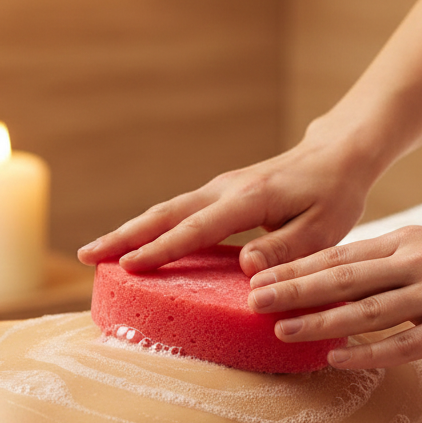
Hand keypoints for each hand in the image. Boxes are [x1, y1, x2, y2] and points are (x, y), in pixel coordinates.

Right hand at [77, 123, 378, 275]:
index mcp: (249, 199)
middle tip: (87, 256)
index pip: (198, 227)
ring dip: (130, 231)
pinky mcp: (219, 195)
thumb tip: (246, 266)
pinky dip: (151, 228)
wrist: (334, 156)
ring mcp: (219, 189)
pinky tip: (136, 246)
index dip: (164, 248)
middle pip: (166, 213)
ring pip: (166, 211)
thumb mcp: (325, 228)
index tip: (129, 266)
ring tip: (97, 253)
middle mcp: (225, 190)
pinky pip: (178, 213)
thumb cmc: (333, 194)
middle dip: (125, 235)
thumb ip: (287, 248)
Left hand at [249, 214, 421, 368]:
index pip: (339, 255)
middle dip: (293, 291)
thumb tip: (343, 269)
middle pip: (342, 279)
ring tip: (282, 332)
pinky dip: (368, 351)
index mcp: (405, 241)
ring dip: (320, 323)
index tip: (260, 276)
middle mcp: (415, 264)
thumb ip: (389, 255)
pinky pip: (405, 343)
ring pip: (366, 312)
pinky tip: (338, 357)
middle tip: (253, 301)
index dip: (296, 267)